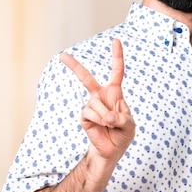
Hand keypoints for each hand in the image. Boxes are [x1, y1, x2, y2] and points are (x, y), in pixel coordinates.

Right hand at [60, 38, 134, 163]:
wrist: (112, 150)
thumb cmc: (123, 134)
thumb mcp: (129, 125)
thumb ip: (122, 118)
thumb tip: (107, 116)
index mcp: (115, 93)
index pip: (117, 71)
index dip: (117, 56)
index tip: (115, 40)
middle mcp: (101, 96)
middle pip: (87, 78)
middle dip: (74, 66)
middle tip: (62, 56)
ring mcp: (91, 105)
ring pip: (96, 103)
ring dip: (106, 116)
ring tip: (110, 125)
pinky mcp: (85, 117)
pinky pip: (90, 113)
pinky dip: (99, 121)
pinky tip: (102, 126)